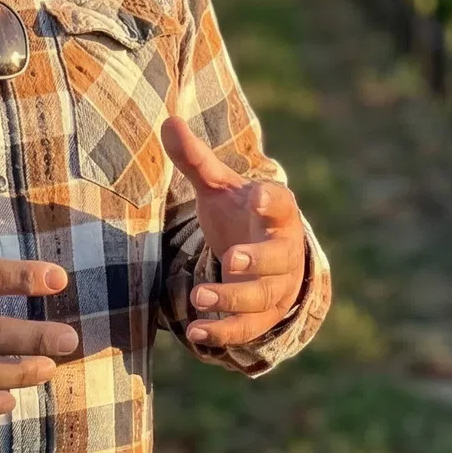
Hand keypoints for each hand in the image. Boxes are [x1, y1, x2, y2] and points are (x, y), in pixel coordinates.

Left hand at [161, 116, 305, 348]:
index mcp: (276, 212)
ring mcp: (276, 286)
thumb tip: (168, 120)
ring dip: (232, 299)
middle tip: (230, 258)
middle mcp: (283, 250)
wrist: (266, 257)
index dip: (270, 200)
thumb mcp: (220, 187)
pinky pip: (249, 329)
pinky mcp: (264, 315)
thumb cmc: (241, 215)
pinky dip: (225, 332)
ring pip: (262, 297)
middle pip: (277, 259)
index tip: (255, 196)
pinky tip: (197, 331)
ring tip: (199, 297)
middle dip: (257, 260)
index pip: (280, 203)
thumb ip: (196, 160)